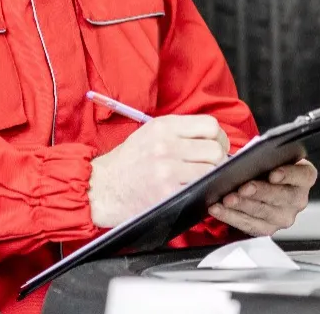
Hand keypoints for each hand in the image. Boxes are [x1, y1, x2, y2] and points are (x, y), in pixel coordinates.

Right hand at [89, 115, 229, 227]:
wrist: (101, 188)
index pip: (210, 125)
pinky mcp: (167, 192)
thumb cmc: (128, 162)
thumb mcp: (150, 134)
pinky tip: (192, 190)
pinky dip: (201, 191)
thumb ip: (180, 132)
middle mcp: (166, 145)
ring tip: (200, 179)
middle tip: (210, 166)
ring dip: (210, 176)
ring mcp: (167, 170)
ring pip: (211, 170)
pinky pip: (199, 189)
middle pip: (215, 149)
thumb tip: (214, 138)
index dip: (219, 137)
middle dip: (218, 159)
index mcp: (163, 127)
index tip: (216, 146)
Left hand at [207, 158, 317, 235]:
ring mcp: (284, 217)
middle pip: (281, 197)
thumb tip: (247, 159)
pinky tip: (218, 209)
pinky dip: (230, 216)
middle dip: (259, 192)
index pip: (302, 175)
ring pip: (263, 212)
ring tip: (226, 199)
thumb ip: (266, 157)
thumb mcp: (271, 158)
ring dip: (242, 206)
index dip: (288, 175)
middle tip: (243, 188)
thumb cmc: (267, 167)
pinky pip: (248, 225)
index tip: (273, 174)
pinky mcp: (268, 229)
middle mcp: (298, 199)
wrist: (262, 184)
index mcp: (304, 177)